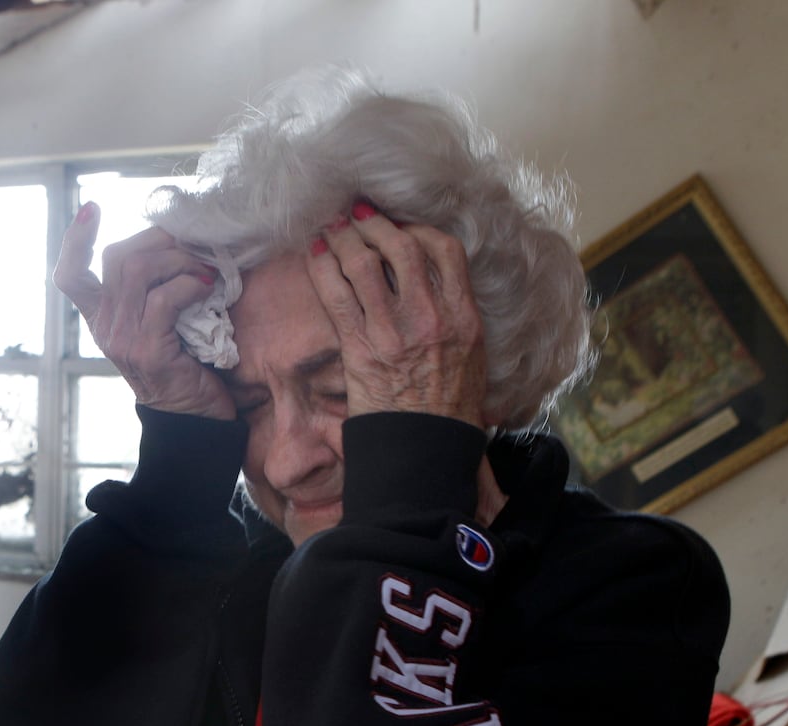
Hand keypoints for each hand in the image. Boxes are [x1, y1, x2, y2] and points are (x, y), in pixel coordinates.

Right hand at [53, 203, 235, 419]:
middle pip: (117, 259)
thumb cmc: (184, 363)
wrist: (194, 418)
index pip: (70, 276)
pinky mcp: (147, 351)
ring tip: (206, 269)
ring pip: (139, 272)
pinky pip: (165, 299)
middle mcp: (105, 328)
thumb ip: (151, 289)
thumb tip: (175, 238)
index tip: (92, 208)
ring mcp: (122, 340)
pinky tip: (208, 288)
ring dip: (180, 260)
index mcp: (101, 318)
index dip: (75, 240)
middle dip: (160, 241)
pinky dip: (191, 285)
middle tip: (195, 247)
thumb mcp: (158, 322)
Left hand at [307, 203, 488, 427]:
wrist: (423, 448)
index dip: (417, 228)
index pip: (444, 250)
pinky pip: (336, 294)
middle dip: (375, 224)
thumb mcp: (473, 356)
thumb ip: (457, 314)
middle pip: (401, 247)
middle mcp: (430, 317)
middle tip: (358, 215)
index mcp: (463, 316)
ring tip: (332, 227)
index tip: (400, 226)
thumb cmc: (449, 407)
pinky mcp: (360, 347)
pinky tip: (315, 253)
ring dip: (343, 238)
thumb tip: (437, 282)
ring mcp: (392, 331)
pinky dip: (322, 266)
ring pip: (364, 264)